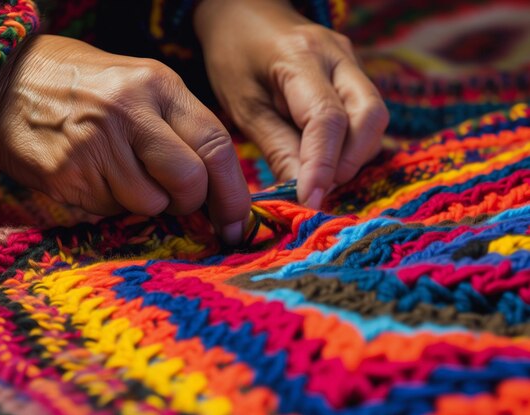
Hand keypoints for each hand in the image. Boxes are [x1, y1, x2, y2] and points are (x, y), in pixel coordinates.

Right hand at [0, 35, 249, 243]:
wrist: (2, 85)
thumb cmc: (83, 87)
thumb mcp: (137, 85)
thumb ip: (177, 128)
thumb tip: (215, 189)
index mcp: (157, 85)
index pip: (214, 144)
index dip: (233, 192)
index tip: (238, 223)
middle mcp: (129, 112)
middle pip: (188, 182)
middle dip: (188, 203)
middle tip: (174, 198)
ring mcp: (95, 145)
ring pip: (149, 204)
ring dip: (144, 203)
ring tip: (118, 173)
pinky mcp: (66, 175)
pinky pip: (109, 211)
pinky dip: (109, 204)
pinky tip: (90, 175)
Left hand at [194, 0, 388, 207]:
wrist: (243, 13)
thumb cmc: (234, 57)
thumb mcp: (243, 105)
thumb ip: (276, 147)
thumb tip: (303, 193)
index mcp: (300, 58)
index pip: (327, 119)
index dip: (323, 166)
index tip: (311, 201)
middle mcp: (337, 55)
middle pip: (370, 116)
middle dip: (348, 162)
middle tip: (317, 189)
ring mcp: (351, 60)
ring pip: (375, 117)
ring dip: (354, 155)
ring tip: (319, 176)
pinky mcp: (353, 72)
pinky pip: (366, 113)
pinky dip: (352, 143)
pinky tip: (327, 158)